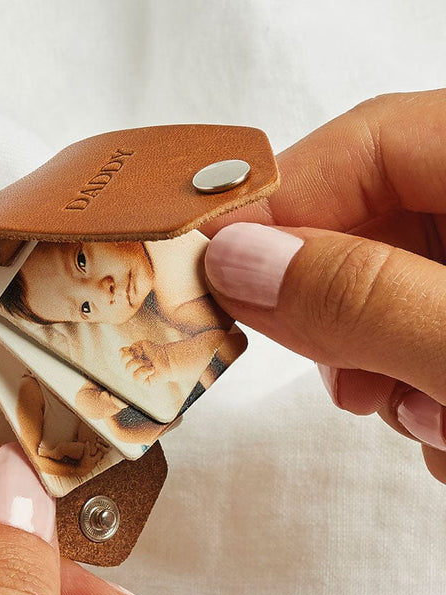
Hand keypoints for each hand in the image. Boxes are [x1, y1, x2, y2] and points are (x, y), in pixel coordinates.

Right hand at [120, 340, 172, 383]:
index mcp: (128, 358)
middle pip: (123, 360)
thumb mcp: (142, 345)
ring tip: (149, 363)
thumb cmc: (155, 352)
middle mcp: (129, 368)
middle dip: (134, 355)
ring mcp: (135, 376)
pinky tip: (152, 369)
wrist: (168, 360)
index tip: (140, 351)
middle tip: (144, 357)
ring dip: (140, 363)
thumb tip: (132, 359)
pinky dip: (145, 371)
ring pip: (128, 368)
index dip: (130, 349)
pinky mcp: (141, 383)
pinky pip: (135, 377)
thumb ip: (133, 348)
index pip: (121, 353)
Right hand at [202, 90, 445, 481]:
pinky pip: (430, 325)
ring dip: (381, 362)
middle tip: (329, 371)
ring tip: (425, 420)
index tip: (201, 272)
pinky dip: (422, 382)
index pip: (365, 144)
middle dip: (333, 310)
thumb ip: (360, 300)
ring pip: (397, 285)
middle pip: (375, 220)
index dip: (272, 206)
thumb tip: (236, 262)